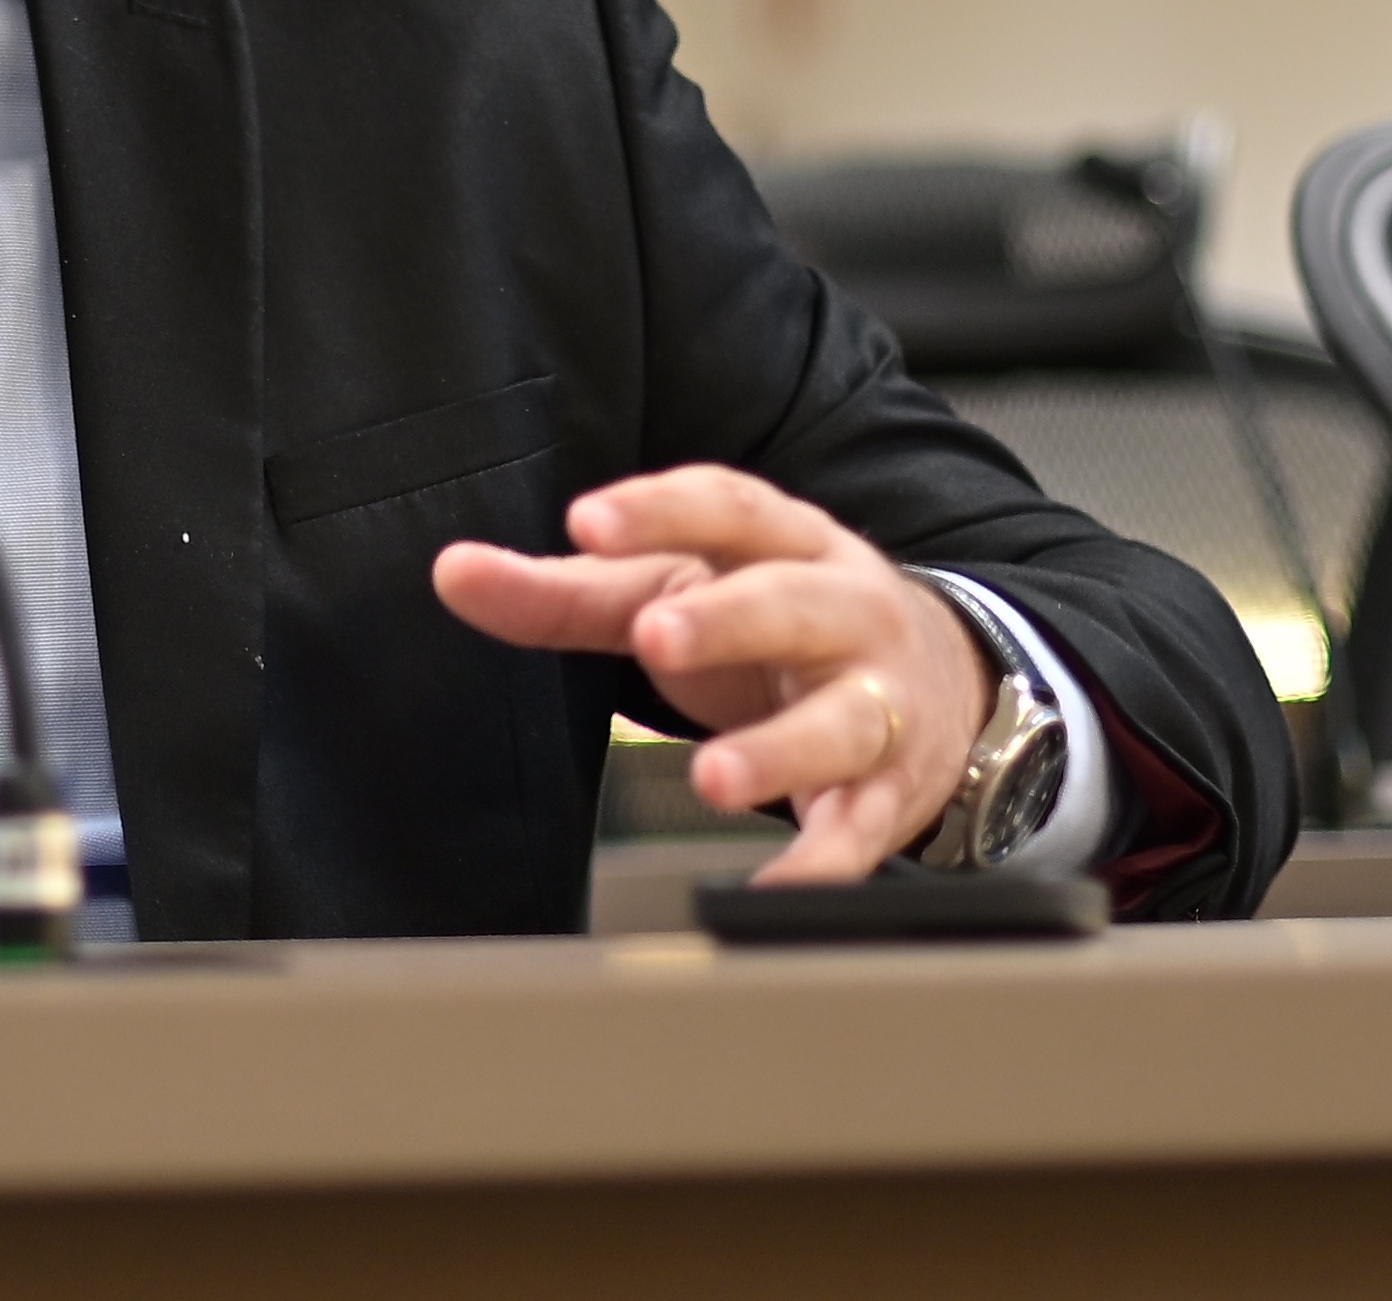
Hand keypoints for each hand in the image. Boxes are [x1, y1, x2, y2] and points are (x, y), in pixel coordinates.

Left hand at [431, 464, 991, 883]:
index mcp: (783, 541)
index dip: (658, 509)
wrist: (938, 679)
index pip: (725, 506)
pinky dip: (826, 861)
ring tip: (712, 777)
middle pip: (792, 602)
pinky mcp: (892, 787)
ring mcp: (879, 698)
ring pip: (844, 718)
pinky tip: (776, 885)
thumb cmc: (774, 624)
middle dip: (728, 619)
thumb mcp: (675, 591)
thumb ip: (564, 589)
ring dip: (780, 749)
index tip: (586, 523)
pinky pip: (864, 826)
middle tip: (657, 636)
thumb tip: (453, 571)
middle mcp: (844, 609)